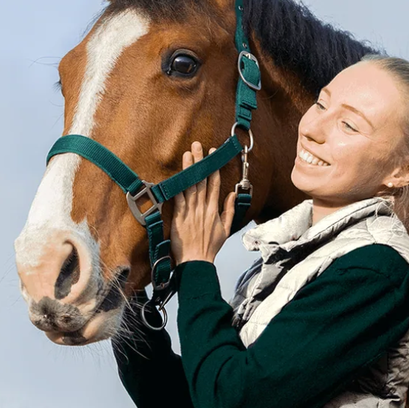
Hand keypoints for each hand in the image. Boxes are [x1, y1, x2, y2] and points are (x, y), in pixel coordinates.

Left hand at [170, 141, 236, 264]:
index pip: (214, 183)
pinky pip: (178, 198)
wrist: (197, 261)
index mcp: (214, 209)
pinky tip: (176, 175)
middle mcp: (203, 207)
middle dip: (200, 161)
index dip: (213, 167)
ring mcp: (191, 211)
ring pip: (190, 185)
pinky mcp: (179, 217)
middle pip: (201, 180)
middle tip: (198, 146)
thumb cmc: (210, 247)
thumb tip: (232, 194)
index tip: (212, 154)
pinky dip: (177, 186)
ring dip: (189, 169)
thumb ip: (229, 210)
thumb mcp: (226, 229)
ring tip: (187, 153)